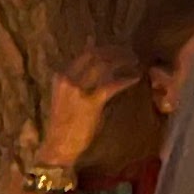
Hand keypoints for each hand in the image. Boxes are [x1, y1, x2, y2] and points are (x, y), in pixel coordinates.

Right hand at [38, 46, 140, 170]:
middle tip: (129, 53)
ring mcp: (79, 90)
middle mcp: (68, 79)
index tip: (117, 48)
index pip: (85, 54)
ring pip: (104, 65)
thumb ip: (80, 82)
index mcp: (61, 77)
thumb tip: (99, 70)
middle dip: (115, 51)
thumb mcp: (67, 98)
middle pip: (95, 55)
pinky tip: (135, 78)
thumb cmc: (64, 125)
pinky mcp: (91, 102)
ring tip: (134, 61)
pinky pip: (112, 85)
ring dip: (122, 61)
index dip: (104, 48)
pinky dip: (125, 80)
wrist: (58, 146)